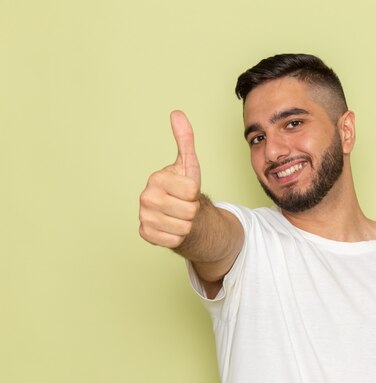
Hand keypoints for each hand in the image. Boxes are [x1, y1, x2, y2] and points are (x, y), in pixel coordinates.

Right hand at [139, 110, 201, 247]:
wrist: (177, 214)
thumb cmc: (184, 189)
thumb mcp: (189, 165)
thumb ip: (185, 140)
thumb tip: (177, 113)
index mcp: (156, 178)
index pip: (192, 190)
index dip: (195, 193)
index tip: (188, 191)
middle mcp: (146, 197)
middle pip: (189, 210)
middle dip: (193, 210)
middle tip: (185, 205)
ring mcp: (144, 216)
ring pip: (183, 227)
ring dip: (187, 224)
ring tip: (180, 216)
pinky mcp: (145, 234)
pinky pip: (174, 240)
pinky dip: (178, 237)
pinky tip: (173, 227)